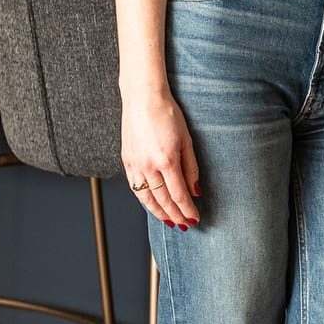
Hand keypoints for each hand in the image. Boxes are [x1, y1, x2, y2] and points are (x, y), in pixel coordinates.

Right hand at [121, 86, 200, 229]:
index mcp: (166, 160)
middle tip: (184, 225)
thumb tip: (196, 191)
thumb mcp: (186, 139)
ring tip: (169, 221)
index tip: (194, 219)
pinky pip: (136, 187)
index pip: (179, 194)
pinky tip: (152, 205)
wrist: (143, 97)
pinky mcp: (127, 161)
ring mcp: (135, 164)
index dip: (187, 210)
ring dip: (159, 213)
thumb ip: (191, 167)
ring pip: (146, 198)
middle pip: (163, 200)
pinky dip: (145, 200)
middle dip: (175, 216)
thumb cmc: (167, 113)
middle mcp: (148, 166)